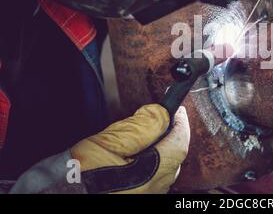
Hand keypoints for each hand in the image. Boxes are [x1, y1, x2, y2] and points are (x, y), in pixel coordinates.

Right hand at [71, 104, 189, 193]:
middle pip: (173, 157)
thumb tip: (161, 113)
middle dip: (168, 136)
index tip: (177, 110)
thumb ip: (141, 126)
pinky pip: (152, 180)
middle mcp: (154, 190)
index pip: (179, 144)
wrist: (56, 195)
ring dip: (159, 151)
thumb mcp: (109, 142)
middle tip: (154, 120)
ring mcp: (146, 196)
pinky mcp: (138, 198)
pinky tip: (132, 159)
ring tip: (138, 139)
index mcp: (152, 175)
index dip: (180, 123)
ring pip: (164, 170)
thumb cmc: (77, 175)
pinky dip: (149, 165)